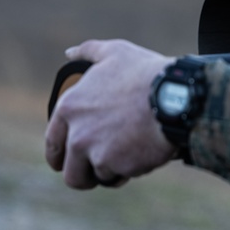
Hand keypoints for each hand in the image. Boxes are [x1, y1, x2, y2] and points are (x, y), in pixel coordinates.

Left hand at [45, 39, 176, 188]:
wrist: (176, 96)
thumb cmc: (146, 73)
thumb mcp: (116, 53)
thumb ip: (89, 51)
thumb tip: (69, 53)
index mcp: (70, 109)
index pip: (53, 144)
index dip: (61, 156)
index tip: (69, 160)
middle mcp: (77, 134)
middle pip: (71, 172)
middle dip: (84, 174)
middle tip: (98, 171)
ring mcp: (97, 153)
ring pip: (97, 177)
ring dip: (109, 173)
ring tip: (126, 162)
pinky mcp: (120, 166)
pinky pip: (122, 176)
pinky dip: (132, 170)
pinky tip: (143, 154)